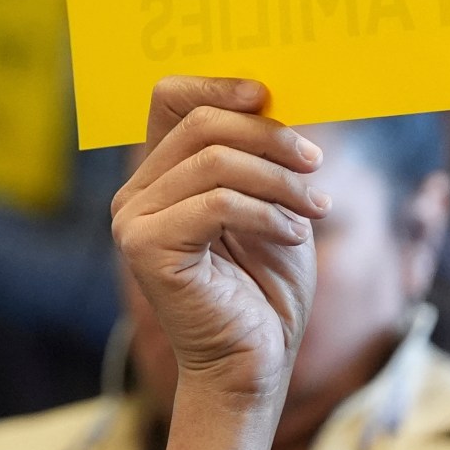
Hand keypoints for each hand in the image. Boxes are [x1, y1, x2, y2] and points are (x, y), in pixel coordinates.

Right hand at [109, 76, 326, 405]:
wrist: (253, 365)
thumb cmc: (264, 290)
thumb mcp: (271, 204)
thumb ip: (259, 155)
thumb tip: (272, 98)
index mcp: (158, 178)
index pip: (169, 99)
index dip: (218, 84)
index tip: (269, 95)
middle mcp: (134, 195)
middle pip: (202, 124)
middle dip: (269, 137)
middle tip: (315, 165)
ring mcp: (133, 222)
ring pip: (214, 162)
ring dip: (279, 181)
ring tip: (316, 208)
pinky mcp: (145, 248)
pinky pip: (217, 203)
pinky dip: (268, 213)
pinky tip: (294, 237)